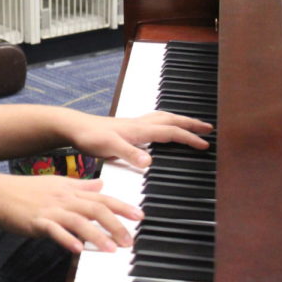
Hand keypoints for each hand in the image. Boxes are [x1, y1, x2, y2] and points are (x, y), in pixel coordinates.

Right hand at [0, 174, 142, 253]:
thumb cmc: (25, 191)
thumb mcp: (56, 184)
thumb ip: (80, 185)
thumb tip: (101, 184)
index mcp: (69, 190)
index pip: (101, 197)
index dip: (121, 206)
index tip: (139, 216)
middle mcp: (63, 199)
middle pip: (95, 209)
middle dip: (116, 224)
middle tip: (131, 240)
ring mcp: (50, 210)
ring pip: (79, 221)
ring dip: (97, 235)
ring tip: (112, 249)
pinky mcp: (37, 221)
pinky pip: (54, 231)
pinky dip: (67, 239)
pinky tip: (77, 249)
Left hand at [67, 111, 213, 167]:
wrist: (73, 127)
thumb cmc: (89, 136)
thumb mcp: (109, 147)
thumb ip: (129, 154)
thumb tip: (150, 163)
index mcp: (139, 129)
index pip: (171, 132)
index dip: (189, 138)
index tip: (205, 144)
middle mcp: (139, 125)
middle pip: (170, 120)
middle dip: (190, 124)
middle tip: (208, 128)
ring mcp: (132, 125)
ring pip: (162, 119)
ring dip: (178, 121)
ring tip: (191, 125)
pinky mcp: (125, 128)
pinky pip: (153, 123)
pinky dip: (164, 124)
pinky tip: (161, 131)